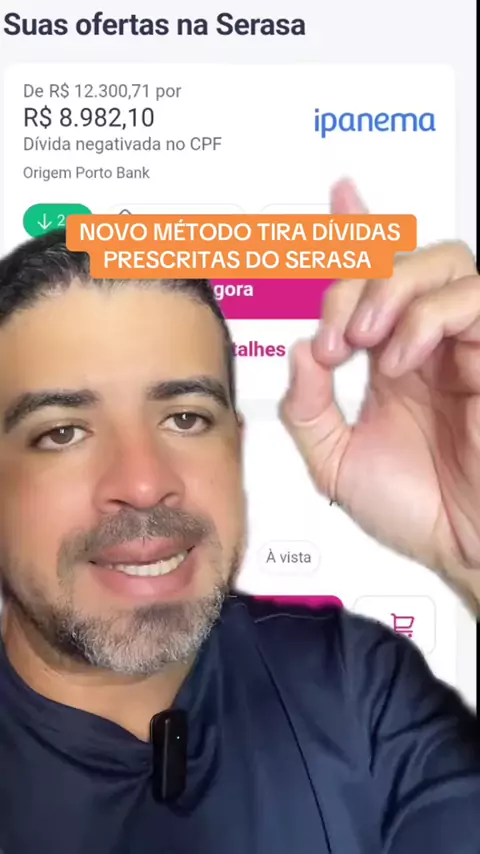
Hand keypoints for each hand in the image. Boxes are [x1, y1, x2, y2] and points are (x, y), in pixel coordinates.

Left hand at [281, 179, 479, 610]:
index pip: (378, 279)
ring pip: (445, 262)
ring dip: (391, 288)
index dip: (361, 231)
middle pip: (407, 257)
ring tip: (361, 342)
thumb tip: (300, 348)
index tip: (340, 196)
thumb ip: (307, 407)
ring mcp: (466, 347)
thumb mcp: (334, 461)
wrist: (463, 550)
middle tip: (335, 336)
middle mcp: (429, 344)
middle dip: (358, 278)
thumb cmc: (415, 512)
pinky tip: (400, 360)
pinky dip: (427, 318)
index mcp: (393, 360)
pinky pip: (474, 301)